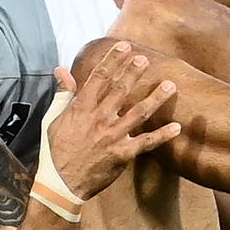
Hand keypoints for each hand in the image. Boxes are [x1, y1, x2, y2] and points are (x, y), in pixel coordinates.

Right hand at [46, 43, 180, 199]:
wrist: (61, 183)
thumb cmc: (55, 150)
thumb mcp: (53, 119)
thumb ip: (62, 93)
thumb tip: (60, 70)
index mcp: (82, 108)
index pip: (99, 78)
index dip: (113, 60)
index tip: (124, 46)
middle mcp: (99, 118)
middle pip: (120, 90)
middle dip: (134, 72)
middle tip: (145, 59)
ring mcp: (112, 136)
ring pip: (139, 112)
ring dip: (156, 98)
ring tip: (171, 85)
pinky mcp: (123, 154)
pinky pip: (146, 143)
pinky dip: (162, 136)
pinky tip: (177, 127)